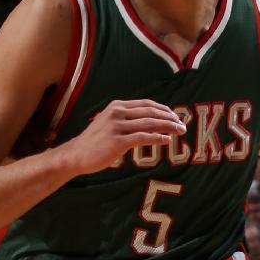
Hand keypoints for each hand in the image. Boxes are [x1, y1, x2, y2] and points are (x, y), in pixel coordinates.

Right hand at [61, 99, 185, 175]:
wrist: (76, 154)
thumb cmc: (94, 142)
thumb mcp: (109, 123)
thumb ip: (126, 119)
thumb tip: (148, 123)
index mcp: (117, 106)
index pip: (146, 104)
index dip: (163, 109)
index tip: (175, 115)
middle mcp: (117, 113)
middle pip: (150, 112)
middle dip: (169, 117)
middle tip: (182, 124)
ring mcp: (117, 127)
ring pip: (149, 123)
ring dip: (168, 127)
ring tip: (180, 131)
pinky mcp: (118, 141)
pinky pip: (142, 138)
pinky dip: (157, 138)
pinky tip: (167, 140)